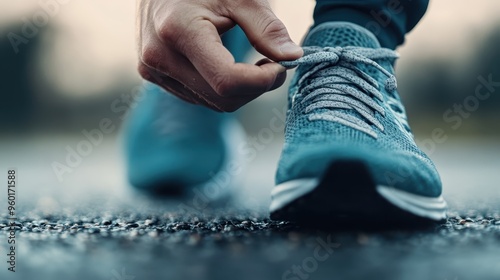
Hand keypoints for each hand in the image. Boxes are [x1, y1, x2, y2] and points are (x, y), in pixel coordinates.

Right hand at [137, 0, 302, 110]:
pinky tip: (228, 65)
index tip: (281, 66)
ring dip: (241, 90)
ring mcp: (153, 69)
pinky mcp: (154, 75)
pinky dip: (222, 88)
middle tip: (273, 64)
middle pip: (222, 98)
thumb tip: (292, 57)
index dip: (261, 81)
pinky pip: (198, 96)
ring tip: (252, 63)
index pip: (227, 80)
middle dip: (255, 87)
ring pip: (212, 102)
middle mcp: (159, 55)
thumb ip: (266, 28)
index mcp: (178, 30)